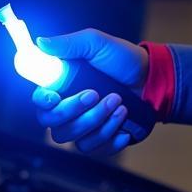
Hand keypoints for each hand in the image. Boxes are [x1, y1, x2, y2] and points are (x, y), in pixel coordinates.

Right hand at [32, 30, 150, 154]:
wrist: (151, 79)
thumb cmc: (122, 60)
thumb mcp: (96, 43)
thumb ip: (68, 44)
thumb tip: (40, 42)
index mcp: (61, 87)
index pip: (39, 101)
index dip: (43, 102)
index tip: (55, 97)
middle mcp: (67, 111)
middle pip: (54, 125)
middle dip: (76, 111)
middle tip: (97, 94)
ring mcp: (84, 128)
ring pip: (76, 139)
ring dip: (99, 121)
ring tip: (119, 102)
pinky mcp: (101, 141)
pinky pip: (96, 149)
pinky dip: (111, 137)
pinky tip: (123, 124)